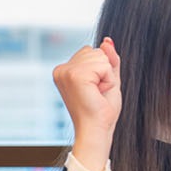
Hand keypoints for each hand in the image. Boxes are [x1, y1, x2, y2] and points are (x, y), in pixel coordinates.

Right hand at [53, 38, 120, 170]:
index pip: (92, 51)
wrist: (97, 130)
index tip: (94, 89)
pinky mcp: (75, 75)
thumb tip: (107, 41)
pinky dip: (108, 79)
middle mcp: (61, 69)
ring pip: (101, 57)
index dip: (102, 70)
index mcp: (64, 70)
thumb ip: (109, 60)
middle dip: (105, 72)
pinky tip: (98, 92)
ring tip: (97, 93)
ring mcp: (66, 71)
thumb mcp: (109, 79)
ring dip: (107, 76)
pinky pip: (104, 65)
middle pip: (96, 51)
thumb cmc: (101, 110)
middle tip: (97, 92)